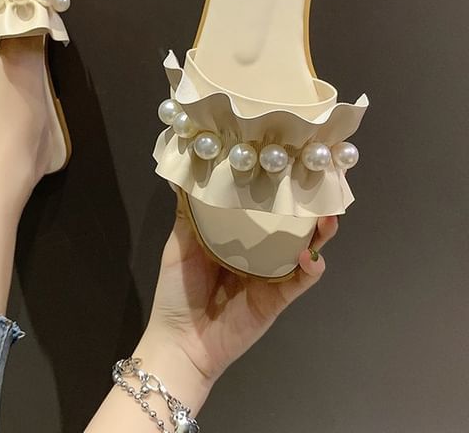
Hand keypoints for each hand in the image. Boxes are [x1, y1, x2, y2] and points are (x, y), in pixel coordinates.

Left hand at [144, 189, 338, 384]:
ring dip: (319, 233)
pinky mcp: (279, 298)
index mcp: (234, 238)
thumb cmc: (176, 291)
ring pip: (303, 249)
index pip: (259, 208)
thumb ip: (188, 214)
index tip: (283, 165)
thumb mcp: (179, 245)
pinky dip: (311, 267)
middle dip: (305, 207)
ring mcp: (271, 276)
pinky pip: (301, 281)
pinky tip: (310, 255)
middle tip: (317, 185)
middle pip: (288, 226)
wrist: (180, 340)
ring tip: (328, 215)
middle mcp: (257, 253)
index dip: (273, 190)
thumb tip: (183, 176)